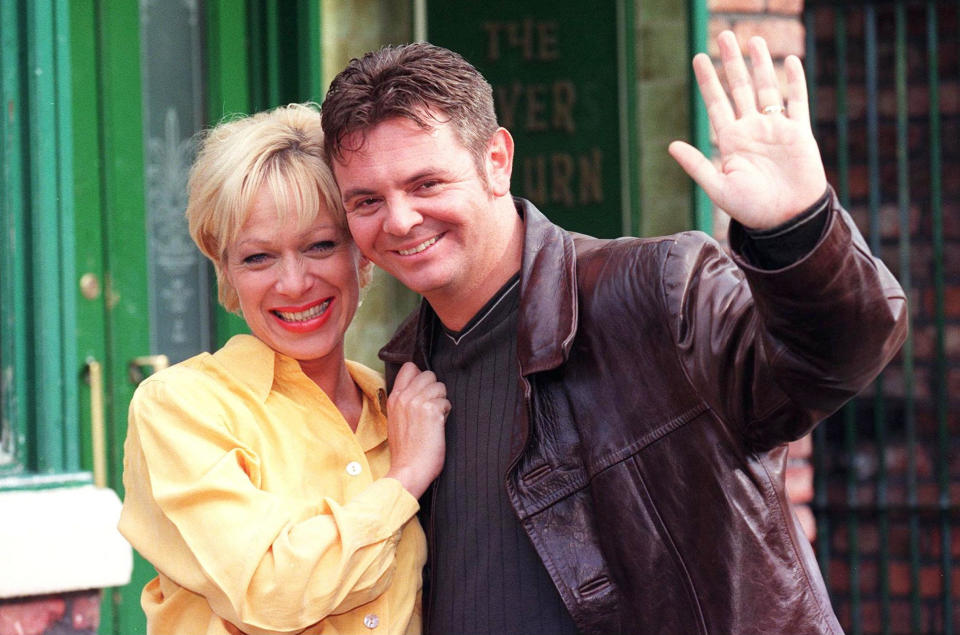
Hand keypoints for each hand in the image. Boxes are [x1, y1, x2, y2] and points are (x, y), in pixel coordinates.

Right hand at [384, 362, 449, 497]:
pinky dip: (446, 413)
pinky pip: (446, 402)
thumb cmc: (406, 451)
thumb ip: (404, 402)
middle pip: (428, 374)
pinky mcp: (431, 411)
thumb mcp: (396, 420)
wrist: (409, 470)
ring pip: (440, 386)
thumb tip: (421, 390)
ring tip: (433, 420)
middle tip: (430, 409)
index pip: (409, 368)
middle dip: (434, 389)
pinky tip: (438, 427)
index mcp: (394, 398)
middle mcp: (404, 396)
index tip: (424, 391)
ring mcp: (417, 402)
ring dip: (441, 402)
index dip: (421, 376)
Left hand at [668, 31, 827, 229]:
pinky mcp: (799, 133)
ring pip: (766, 89)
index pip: (717, 103)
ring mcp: (775, 129)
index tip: (698, 58)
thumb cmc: (752, 209)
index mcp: (730, 141)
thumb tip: (671, 145)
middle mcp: (751, 130)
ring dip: (761, 64)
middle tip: (725, 35)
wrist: (787, 220)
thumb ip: (696, 165)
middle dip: (732, 63)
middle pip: (740, 88)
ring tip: (754, 40)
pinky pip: (796, 102)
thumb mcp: (719, 188)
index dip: (708, 81)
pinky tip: (789, 61)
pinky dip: (793, 82)